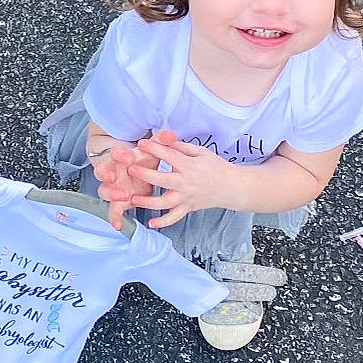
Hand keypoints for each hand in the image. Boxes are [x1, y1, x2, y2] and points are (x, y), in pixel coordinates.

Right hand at [87, 136, 152, 233]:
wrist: (128, 168)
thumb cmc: (140, 158)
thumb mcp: (149, 150)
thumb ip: (160, 142)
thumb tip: (171, 134)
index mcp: (119, 158)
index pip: (115, 153)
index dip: (119, 154)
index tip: (127, 156)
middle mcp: (112, 172)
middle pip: (102, 172)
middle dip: (106, 173)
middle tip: (113, 176)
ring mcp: (113, 188)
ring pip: (105, 191)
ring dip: (111, 194)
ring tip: (122, 196)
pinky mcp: (117, 202)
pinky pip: (113, 211)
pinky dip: (114, 218)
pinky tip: (118, 226)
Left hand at [127, 129, 243, 229]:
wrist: (232, 187)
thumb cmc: (217, 167)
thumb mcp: (201, 152)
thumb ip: (181, 147)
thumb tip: (164, 140)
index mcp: (189, 166)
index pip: (169, 156)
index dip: (155, 149)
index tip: (141, 143)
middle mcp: (186, 183)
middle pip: (163, 180)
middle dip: (146, 174)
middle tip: (130, 169)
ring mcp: (186, 198)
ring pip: (165, 203)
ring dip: (148, 202)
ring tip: (133, 199)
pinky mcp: (188, 208)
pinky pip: (174, 217)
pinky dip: (163, 222)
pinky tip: (151, 223)